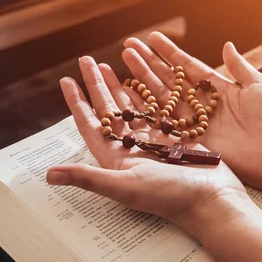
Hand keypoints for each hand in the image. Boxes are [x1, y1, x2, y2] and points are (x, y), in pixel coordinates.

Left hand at [46, 56, 248, 236]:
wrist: (212, 200)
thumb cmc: (170, 197)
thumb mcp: (125, 186)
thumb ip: (88, 177)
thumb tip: (48, 175)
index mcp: (116, 160)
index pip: (90, 125)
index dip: (76, 103)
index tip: (66, 81)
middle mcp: (133, 149)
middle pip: (109, 110)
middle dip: (96, 85)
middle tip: (86, 60)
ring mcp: (154, 142)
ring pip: (132, 107)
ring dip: (120, 86)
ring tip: (109, 65)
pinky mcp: (175, 137)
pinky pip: (156, 110)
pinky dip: (148, 93)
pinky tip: (141, 79)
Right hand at [122, 32, 261, 194]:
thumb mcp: (258, 86)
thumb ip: (239, 67)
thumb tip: (227, 45)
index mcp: (217, 88)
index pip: (187, 66)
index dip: (168, 52)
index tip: (150, 38)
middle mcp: (201, 105)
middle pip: (169, 80)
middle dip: (148, 64)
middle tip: (127, 48)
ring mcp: (194, 123)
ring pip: (162, 99)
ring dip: (143, 82)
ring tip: (124, 64)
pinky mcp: (191, 141)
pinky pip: (166, 124)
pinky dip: (149, 112)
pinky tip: (131, 98)